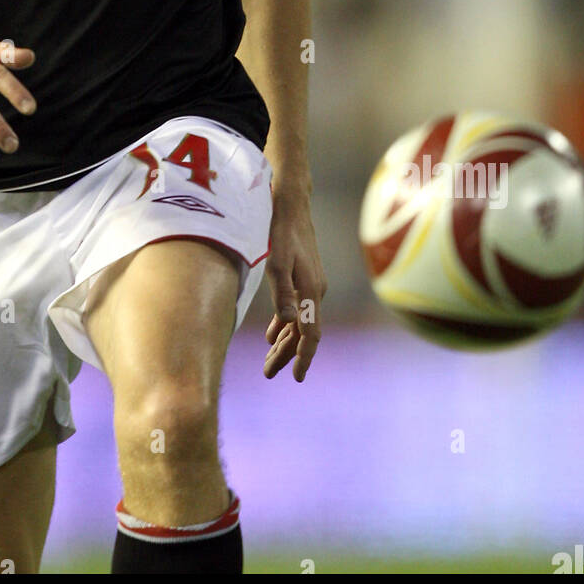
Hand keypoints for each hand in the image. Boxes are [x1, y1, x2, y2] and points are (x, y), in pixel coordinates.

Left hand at [263, 197, 325, 381]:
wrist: (292, 205)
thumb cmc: (281, 232)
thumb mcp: (277, 261)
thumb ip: (282, 293)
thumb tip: (286, 323)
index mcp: (311, 291)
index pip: (311, 333)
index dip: (303, 357)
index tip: (296, 377)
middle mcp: (315, 292)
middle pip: (303, 332)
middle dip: (287, 355)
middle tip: (269, 374)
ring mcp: (310, 285)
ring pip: (298, 322)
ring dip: (284, 342)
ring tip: (268, 362)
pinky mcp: (303, 278)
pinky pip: (295, 310)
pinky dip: (284, 325)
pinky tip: (272, 334)